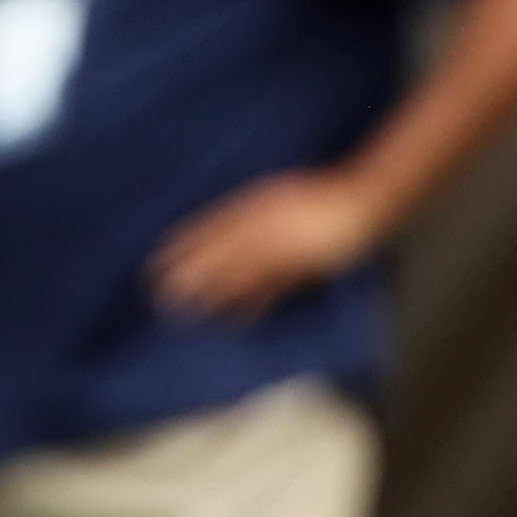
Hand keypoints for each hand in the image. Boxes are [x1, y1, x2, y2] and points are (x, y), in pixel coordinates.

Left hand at [148, 168, 387, 318]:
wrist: (360, 199)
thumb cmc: (319, 194)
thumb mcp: (279, 194)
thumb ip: (254, 211)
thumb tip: (230, 228)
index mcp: (256, 203)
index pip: (212, 226)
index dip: (184, 244)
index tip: (157, 258)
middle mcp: (264, 223)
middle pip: (219, 251)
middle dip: (188, 270)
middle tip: (157, 289)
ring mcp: (283, 245)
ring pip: (239, 272)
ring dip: (211, 292)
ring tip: (184, 310)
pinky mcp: (302, 265)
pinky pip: (271, 288)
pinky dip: (252, 305)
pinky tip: (235, 322)